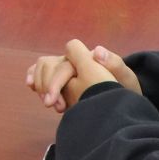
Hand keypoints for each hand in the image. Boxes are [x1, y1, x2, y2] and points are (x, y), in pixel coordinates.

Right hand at [25, 39, 140, 111]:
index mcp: (87, 58)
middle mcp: (74, 61)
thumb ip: (114, 64)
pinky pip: (41, 72)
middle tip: (55, 108)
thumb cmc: (125, 87)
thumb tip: (97, 51)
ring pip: (43, 67)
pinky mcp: (62, 79)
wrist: (124, 99)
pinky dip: (34, 77)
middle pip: (50, 65)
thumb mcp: (126, 78)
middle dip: (48, 86)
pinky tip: (32, 88)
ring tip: (51, 105)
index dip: (57, 79)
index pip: (65, 61)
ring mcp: (66, 69)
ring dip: (41, 85)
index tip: (55, 100)